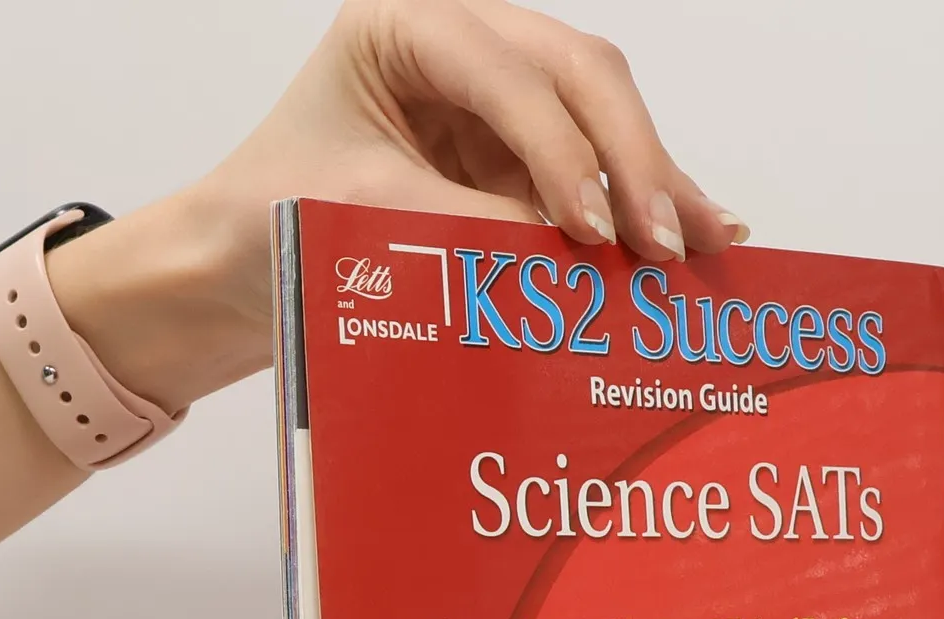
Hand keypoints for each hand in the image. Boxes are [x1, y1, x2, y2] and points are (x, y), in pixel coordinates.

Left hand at [50, 0, 749, 414]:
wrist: (234, 268)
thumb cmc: (266, 222)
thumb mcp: (354, 216)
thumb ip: (460, 228)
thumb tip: (566, 259)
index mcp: (407, 25)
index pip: (510, 73)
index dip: (561, 149)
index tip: (592, 229)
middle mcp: (464, 44)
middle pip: (580, 75)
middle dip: (633, 158)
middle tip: (668, 242)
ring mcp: (500, 100)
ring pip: (604, 119)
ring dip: (657, 184)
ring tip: (709, 246)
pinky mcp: (521, 159)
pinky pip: (599, 174)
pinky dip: (643, 207)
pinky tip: (704, 233)